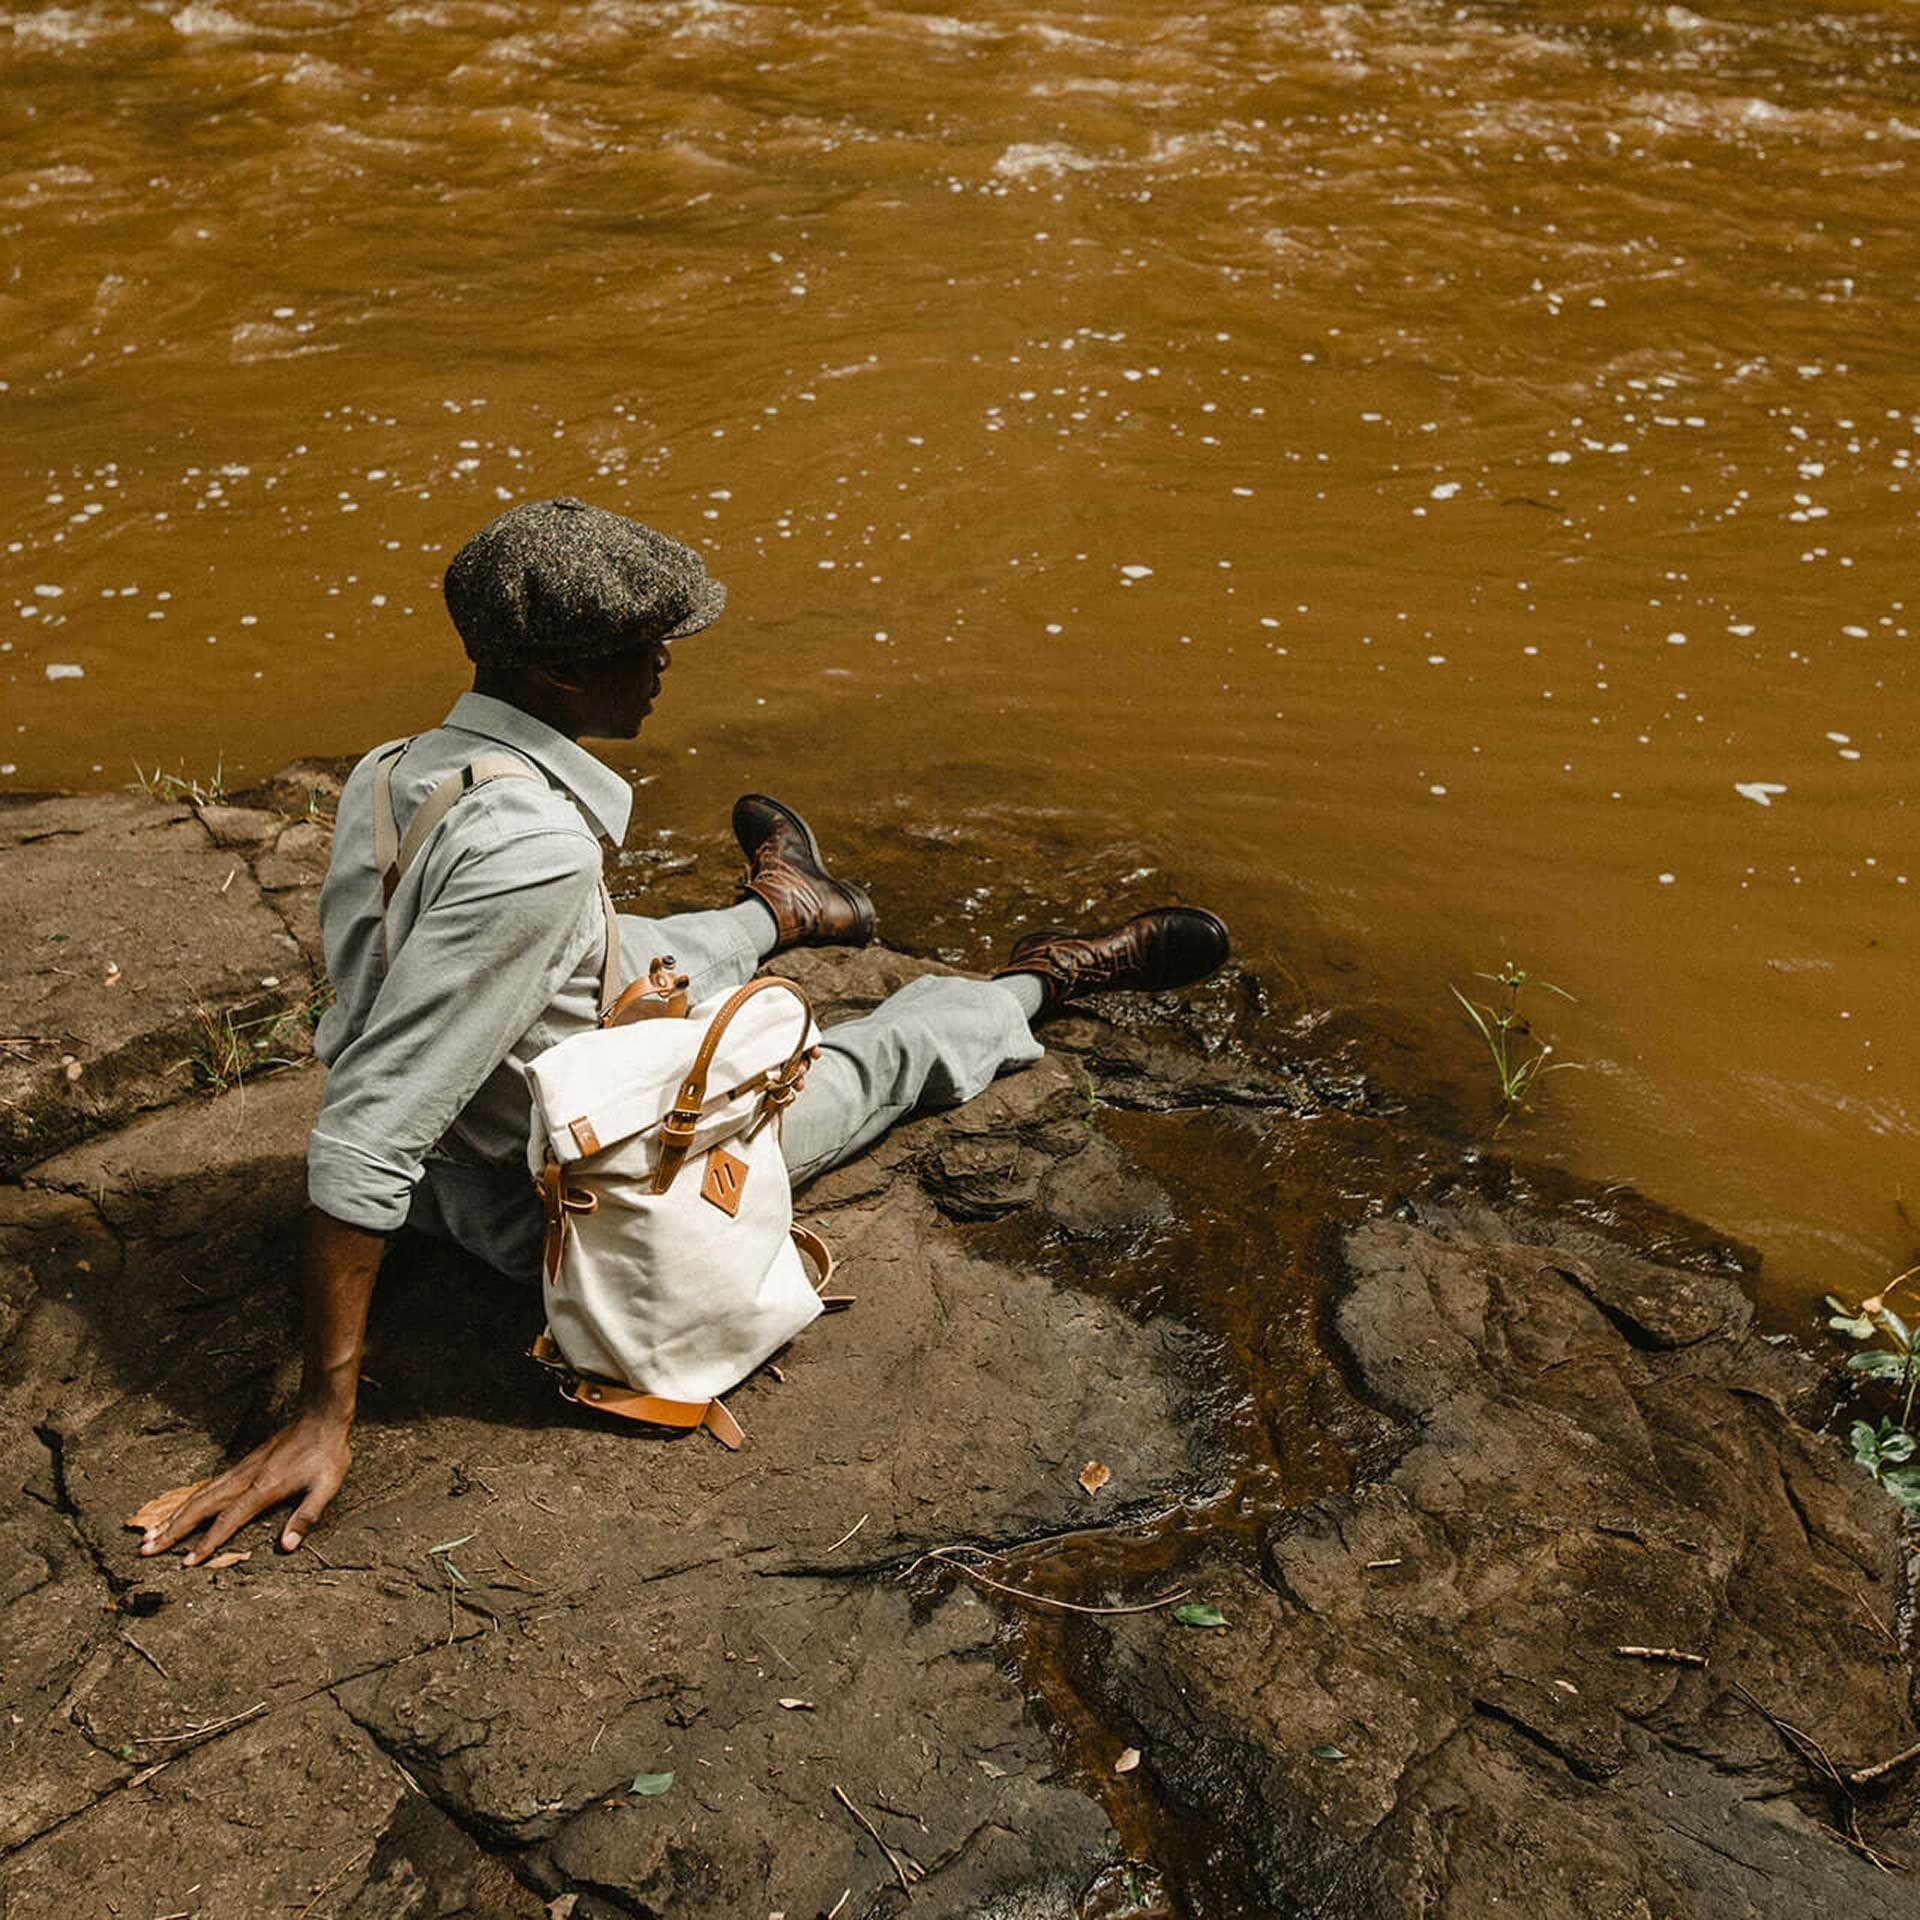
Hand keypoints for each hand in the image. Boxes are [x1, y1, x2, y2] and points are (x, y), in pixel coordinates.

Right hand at [139, 1409, 351, 1564]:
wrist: (320, 1416)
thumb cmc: (326, 1453)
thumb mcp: (326, 1486)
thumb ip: (305, 1517)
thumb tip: (287, 1547)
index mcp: (263, 1489)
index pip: (228, 1521)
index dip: (208, 1543)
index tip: (187, 1563)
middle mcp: (244, 1480)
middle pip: (201, 1508)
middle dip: (173, 1531)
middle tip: (146, 1550)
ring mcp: (240, 1471)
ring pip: (198, 1496)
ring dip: (173, 1516)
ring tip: (149, 1534)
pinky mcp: (241, 1465)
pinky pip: (206, 1487)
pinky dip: (186, 1501)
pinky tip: (177, 1510)